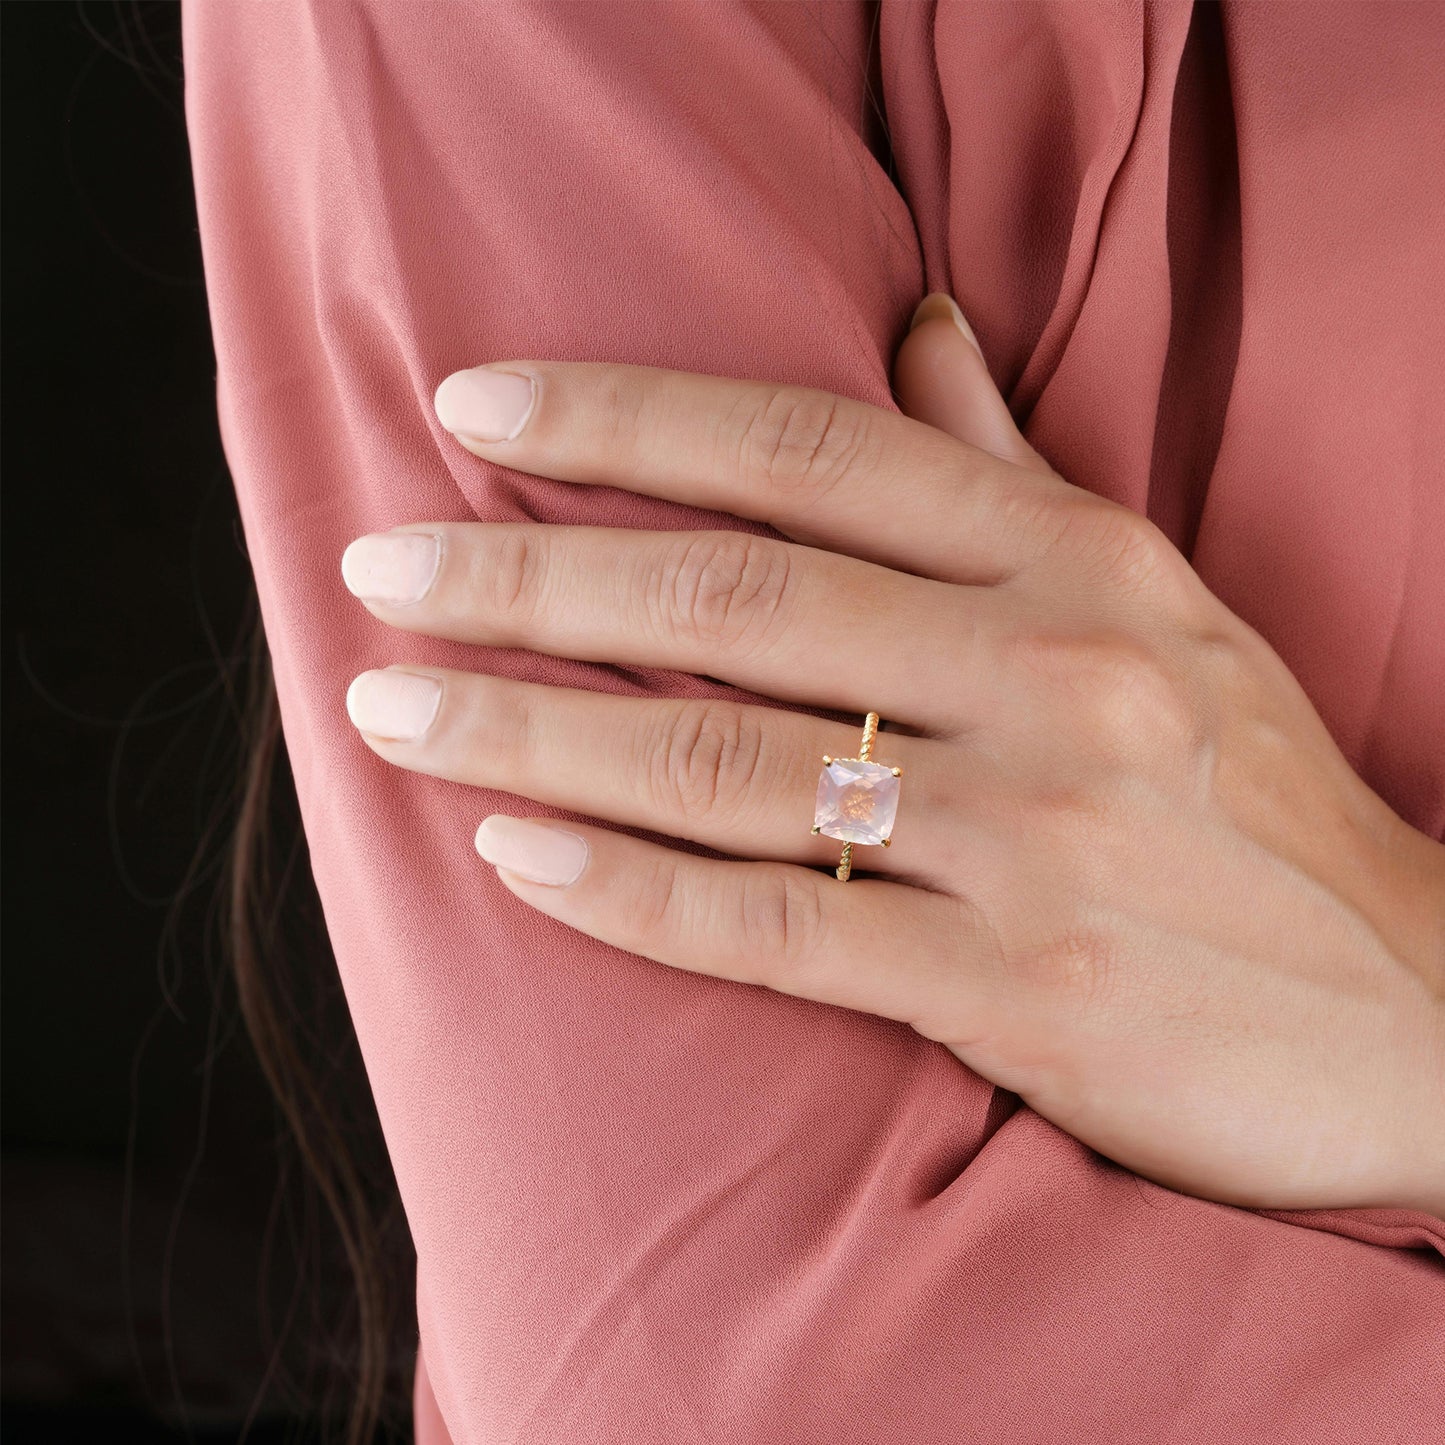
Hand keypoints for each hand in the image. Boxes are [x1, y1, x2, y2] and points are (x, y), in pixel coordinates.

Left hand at [339, 295, 1444, 1215]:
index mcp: (1078, 564)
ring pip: (728, 767)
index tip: (477, 409)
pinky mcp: (1016, 991)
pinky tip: (514, 851)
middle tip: (381, 563)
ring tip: (394, 704)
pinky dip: (631, 893)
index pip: (813, 452)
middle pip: (738, 602)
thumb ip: (1013, 469)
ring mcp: (1032, 840)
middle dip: (532, 574)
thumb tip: (913, 326)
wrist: (1410, 1004)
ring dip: (535, 730)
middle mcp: (1052, 681)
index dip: (628, 422)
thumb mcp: (1158, 596)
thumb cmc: (1253, 790)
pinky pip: (778, 931)